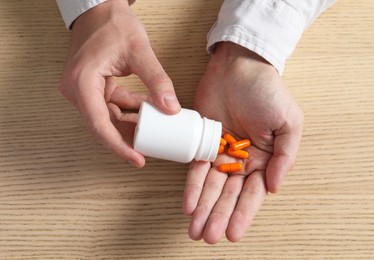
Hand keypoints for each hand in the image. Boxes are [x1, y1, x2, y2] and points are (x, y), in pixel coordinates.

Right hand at [58, 0, 180, 166]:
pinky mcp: (92, 87)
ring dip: (131, 123)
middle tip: (151, 148)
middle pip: (103, 125)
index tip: (136, 158)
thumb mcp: (139, 51)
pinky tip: (147, 110)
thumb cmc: (111, 23)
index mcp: (82, 83)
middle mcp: (77, 90)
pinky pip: (111, 106)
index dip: (118, 146)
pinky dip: (129, 110)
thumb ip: (157, 80)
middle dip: (128, 137)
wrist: (99, 9)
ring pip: (108, 118)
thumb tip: (171, 107)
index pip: (99, 125)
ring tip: (155, 128)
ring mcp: (83, 90)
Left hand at [183, 42, 303, 242]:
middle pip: (229, 195)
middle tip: (208, 237)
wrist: (240, 67)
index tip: (232, 234)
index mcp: (265, 160)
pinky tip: (188, 204)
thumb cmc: (269, 92)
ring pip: (211, 186)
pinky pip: (196, 168)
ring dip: (203, 208)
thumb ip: (285, 157)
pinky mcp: (202, 141)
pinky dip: (192, 186)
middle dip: (218, 216)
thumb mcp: (289, 124)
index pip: (252, 194)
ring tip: (195, 229)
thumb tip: (273, 188)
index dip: (242, 214)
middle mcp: (242, 160)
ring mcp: (220, 152)